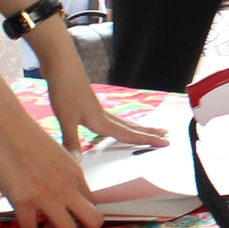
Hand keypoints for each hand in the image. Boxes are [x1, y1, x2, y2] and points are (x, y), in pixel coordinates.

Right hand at [0, 102, 102, 227]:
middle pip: (93, 221)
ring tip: (42, 225)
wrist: (5, 126)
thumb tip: (65, 193)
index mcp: (76, 174)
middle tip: (62, 226)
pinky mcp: (23, 201)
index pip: (94, 205)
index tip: (70, 216)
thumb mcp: (58, 155)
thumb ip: (65, 176)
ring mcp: (46, 196)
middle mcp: (66, 187)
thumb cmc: (28, 136)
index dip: (83, 215)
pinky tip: (22, 222)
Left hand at [32, 21, 165, 151]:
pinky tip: (114, 124)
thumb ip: (72, 141)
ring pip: (122, 122)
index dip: (147, 140)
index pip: (129, 134)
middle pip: (131, 127)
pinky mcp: (89, 104)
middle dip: (148, 133)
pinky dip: (120, 124)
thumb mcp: (66, 118)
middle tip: (167, 135)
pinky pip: (111, 119)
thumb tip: (77, 162)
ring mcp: (97, 109)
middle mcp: (103, 115)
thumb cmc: (64, 89)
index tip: (165, 143)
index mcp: (101, 120)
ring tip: (149, 130)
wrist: (61, 65)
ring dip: (137, 128)